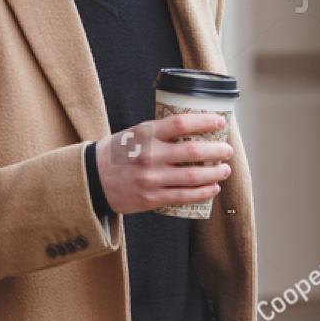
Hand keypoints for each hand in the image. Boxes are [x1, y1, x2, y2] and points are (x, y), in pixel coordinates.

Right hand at [95, 113, 232, 215]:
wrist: (92, 180)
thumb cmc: (117, 153)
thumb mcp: (134, 134)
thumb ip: (159, 132)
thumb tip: (194, 130)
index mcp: (146, 134)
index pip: (181, 123)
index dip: (205, 122)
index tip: (220, 122)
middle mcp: (149, 156)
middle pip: (193, 152)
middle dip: (216, 151)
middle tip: (227, 150)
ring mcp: (151, 179)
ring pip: (193, 177)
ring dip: (215, 173)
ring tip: (224, 169)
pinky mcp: (151, 198)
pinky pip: (184, 196)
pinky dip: (202, 192)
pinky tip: (212, 188)